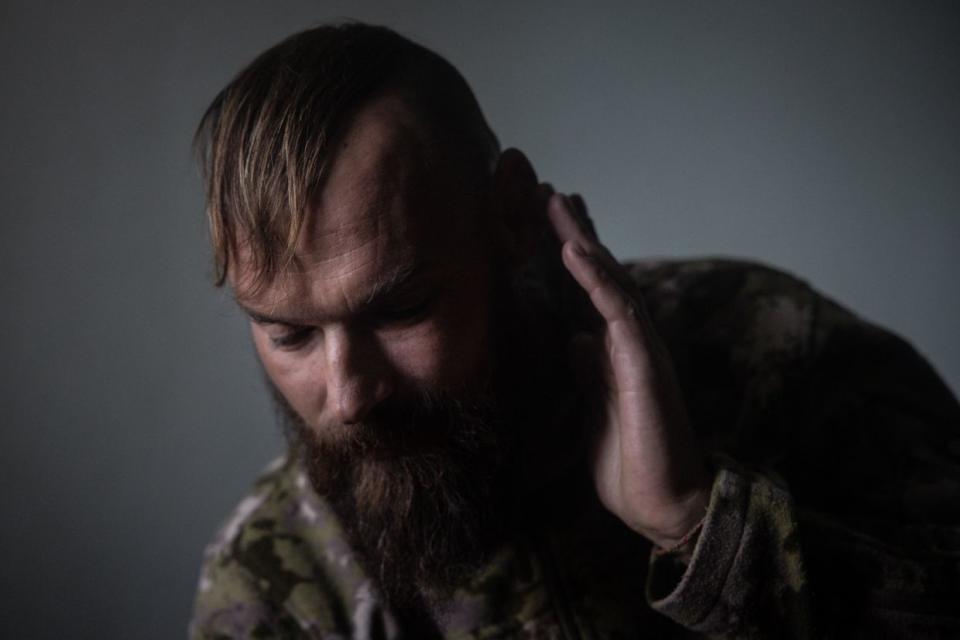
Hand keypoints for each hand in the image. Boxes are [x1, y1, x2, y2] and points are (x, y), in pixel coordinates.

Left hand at [546, 192, 712, 549]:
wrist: (664, 502)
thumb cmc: (629, 457)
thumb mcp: (593, 406)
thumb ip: (587, 370)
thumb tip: (574, 339)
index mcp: (611, 348)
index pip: (585, 288)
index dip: (564, 251)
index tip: (537, 217)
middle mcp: (626, 338)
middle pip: (597, 270)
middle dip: (570, 229)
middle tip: (541, 187)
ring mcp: (639, 347)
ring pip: (610, 278)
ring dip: (581, 237)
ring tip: (555, 200)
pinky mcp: (645, 363)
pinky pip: (619, 311)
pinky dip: (595, 278)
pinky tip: (575, 250)